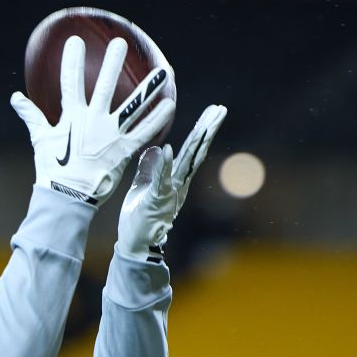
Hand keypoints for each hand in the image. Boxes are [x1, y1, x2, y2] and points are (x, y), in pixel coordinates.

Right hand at [11, 36, 175, 204]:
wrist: (68, 196)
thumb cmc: (53, 169)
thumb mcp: (41, 139)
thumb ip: (32, 115)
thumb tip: (15, 97)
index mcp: (72, 116)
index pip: (70, 82)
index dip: (72, 61)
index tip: (75, 41)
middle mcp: (93, 121)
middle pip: (104, 86)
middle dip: (111, 63)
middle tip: (119, 43)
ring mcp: (111, 135)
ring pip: (133, 107)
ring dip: (148, 88)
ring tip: (162, 71)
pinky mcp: (125, 150)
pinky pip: (145, 131)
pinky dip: (158, 118)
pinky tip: (170, 103)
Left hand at [116, 104, 227, 261]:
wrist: (135, 245)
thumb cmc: (139, 219)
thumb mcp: (142, 187)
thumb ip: (150, 169)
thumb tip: (155, 149)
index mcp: (176, 179)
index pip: (192, 150)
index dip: (202, 130)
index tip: (213, 112)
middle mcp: (178, 184)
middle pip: (196, 152)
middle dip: (208, 130)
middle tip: (220, 110)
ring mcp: (170, 192)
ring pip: (186, 164)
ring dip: (195, 143)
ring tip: (205, 124)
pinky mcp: (156, 201)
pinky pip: (163, 180)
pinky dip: (166, 166)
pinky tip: (171, 149)